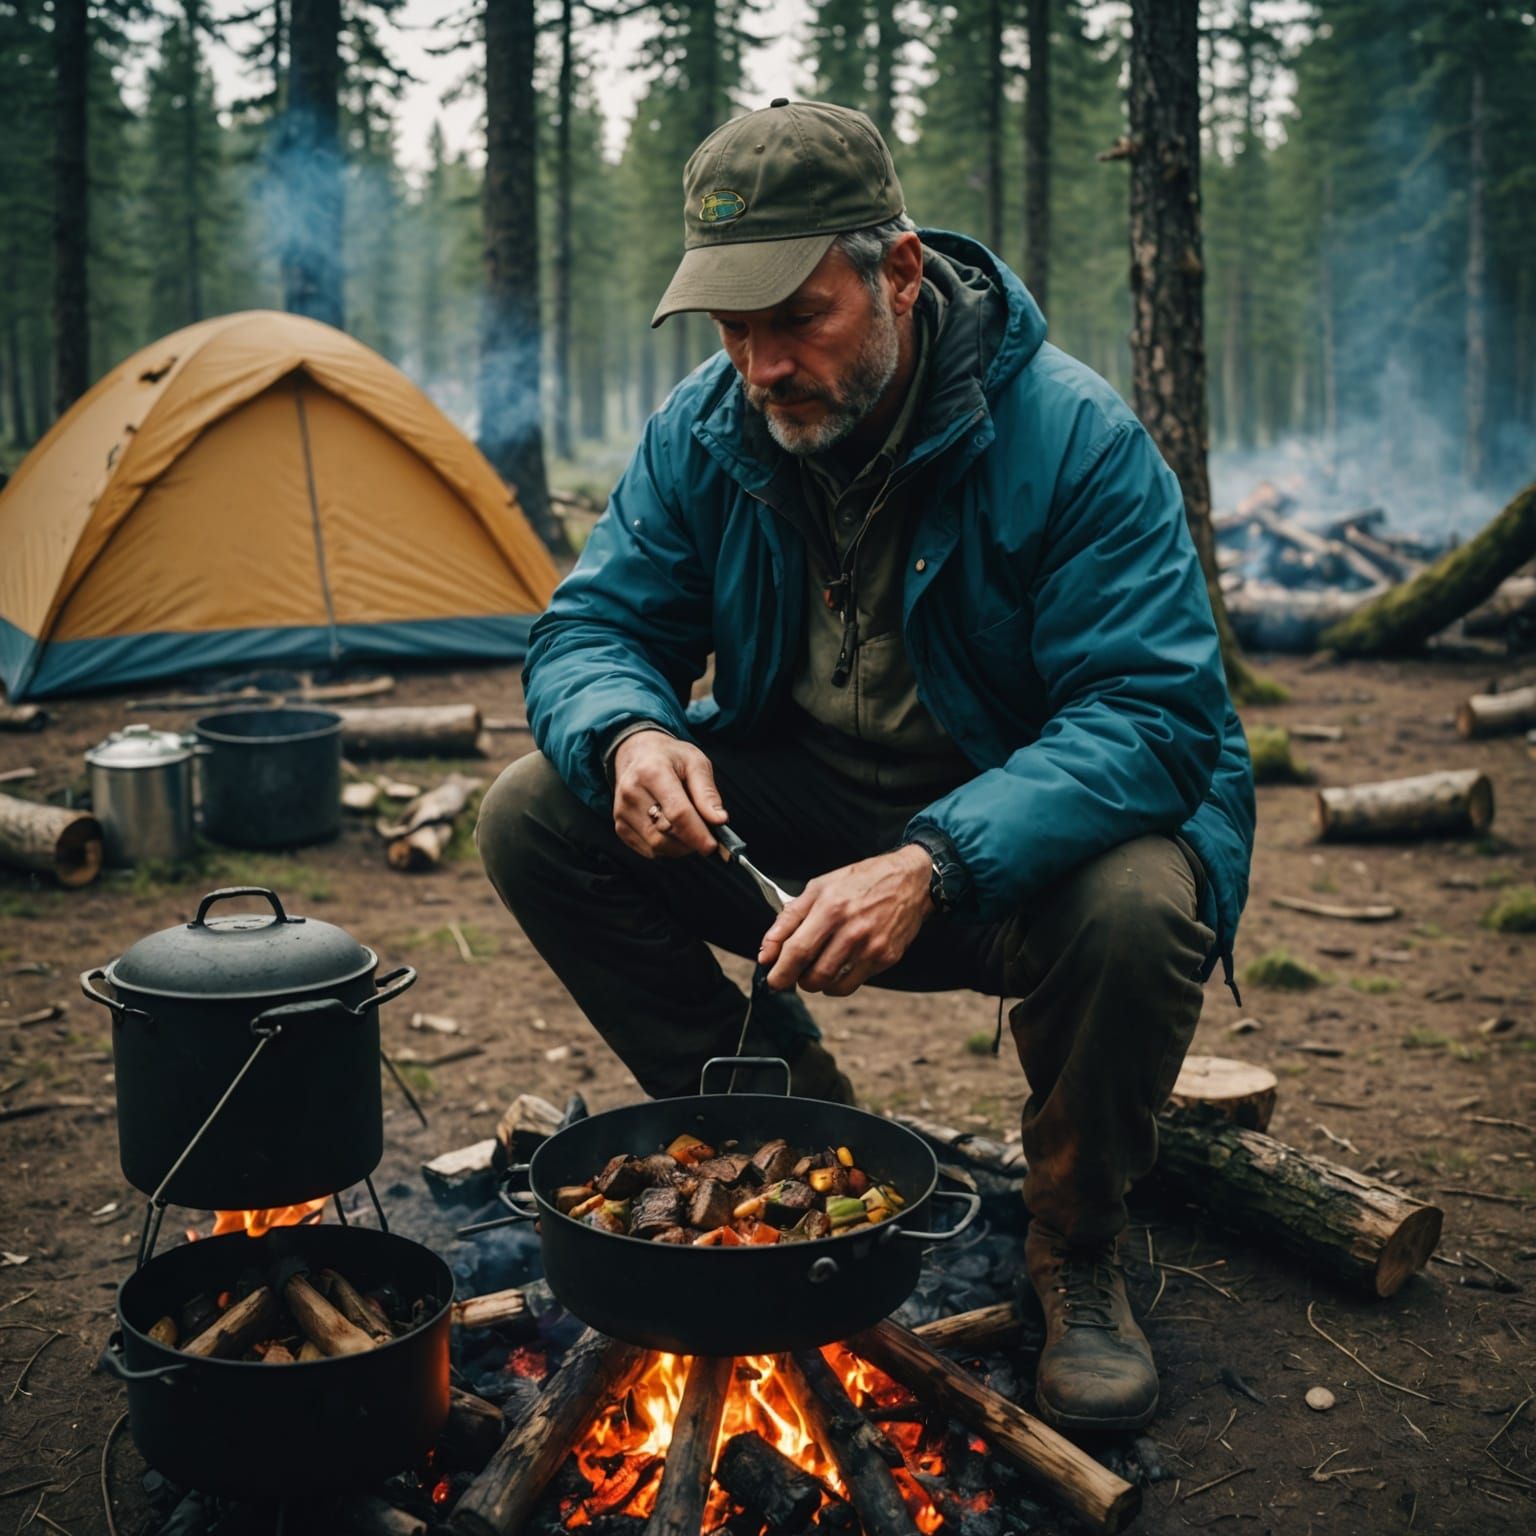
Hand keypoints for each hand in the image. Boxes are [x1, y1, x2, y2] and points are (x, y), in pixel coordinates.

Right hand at [612, 730, 727, 858]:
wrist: (638, 753)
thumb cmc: (670, 757)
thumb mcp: (696, 763)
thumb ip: (707, 792)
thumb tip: (719, 820)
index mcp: (652, 772)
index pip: (677, 813)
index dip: (697, 834)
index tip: (712, 846)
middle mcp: (631, 793)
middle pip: (665, 834)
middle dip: (691, 840)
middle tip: (705, 832)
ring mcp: (622, 812)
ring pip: (657, 846)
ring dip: (679, 845)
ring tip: (688, 827)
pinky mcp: (620, 826)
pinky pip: (649, 850)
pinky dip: (666, 847)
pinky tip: (671, 829)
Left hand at [757, 845, 932, 995]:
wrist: (910, 880)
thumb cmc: (860, 881)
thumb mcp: (819, 887)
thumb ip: (788, 919)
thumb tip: (766, 952)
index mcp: (831, 908)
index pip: (797, 951)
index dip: (780, 972)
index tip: (772, 979)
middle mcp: (852, 930)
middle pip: (814, 975)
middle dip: (796, 981)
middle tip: (794, 972)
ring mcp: (871, 947)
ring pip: (832, 985)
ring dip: (816, 983)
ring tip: (815, 968)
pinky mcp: (886, 958)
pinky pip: (853, 984)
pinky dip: (837, 983)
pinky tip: (837, 967)